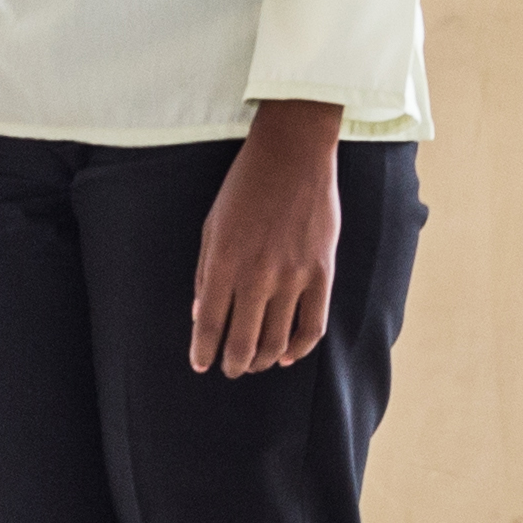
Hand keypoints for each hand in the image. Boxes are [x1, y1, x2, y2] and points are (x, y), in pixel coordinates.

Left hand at [191, 101, 345, 376]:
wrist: (293, 154)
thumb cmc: (246, 186)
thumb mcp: (213, 226)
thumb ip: (206, 273)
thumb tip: (200, 315)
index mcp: (225, 262)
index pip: (210, 325)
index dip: (203, 352)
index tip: (200, 364)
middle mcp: (258, 275)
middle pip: (244, 342)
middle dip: (233, 364)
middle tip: (230, 369)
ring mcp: (294, 276)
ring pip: (277, 341)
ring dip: (263, 360)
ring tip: (256, 363)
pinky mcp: (322, 272)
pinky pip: (313, 325)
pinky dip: (299, 348)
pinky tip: (288, 354)